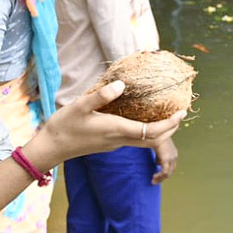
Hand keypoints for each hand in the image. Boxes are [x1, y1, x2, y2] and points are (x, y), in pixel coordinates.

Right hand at [27, 81, 185, 169]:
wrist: (51, 148)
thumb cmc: (64, 126)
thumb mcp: (79, 106)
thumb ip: (101, 95)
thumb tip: (122, 84)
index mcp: (116, 130)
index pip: (151, 131)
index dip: (169, 123)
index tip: (181, 112)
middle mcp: (119, 139)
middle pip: (154, 140)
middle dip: (170, 128)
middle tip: (180, 112)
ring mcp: (115, 143)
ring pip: (145, 141)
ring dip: (160, 130)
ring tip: (167, 113)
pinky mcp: (110, 143)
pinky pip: (135, 138)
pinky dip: (147, 130)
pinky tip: (144, 117)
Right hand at [151, 137, 177, 184]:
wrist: (156, 132)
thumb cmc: (156, 138)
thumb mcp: (159, 147)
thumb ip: (159, 154)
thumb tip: (156, 162)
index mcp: (174, 153)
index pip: (172, 166)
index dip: (165, 172)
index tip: (157, 175)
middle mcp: (174, 156)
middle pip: (171, 171)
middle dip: (162, 178)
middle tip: (154, 181)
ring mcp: (171, 158)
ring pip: (168, 173)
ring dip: (160, 178)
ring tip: (153, 181)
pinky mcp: (166, 160)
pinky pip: (164, 172)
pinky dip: (159, 176)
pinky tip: (153, 177)